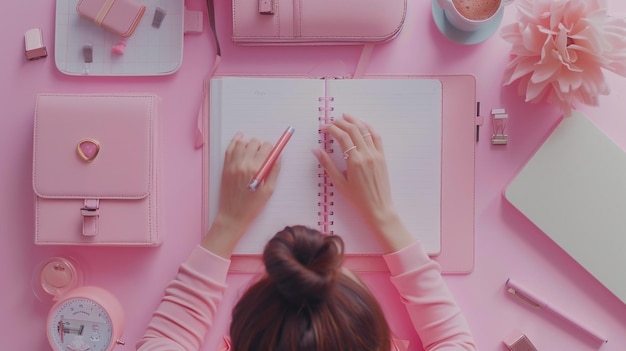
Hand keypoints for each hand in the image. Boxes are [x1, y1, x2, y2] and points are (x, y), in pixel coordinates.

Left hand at [202, 132, 279, 257]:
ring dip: (249, 143)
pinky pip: (230, 148)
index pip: (266, 148)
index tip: (273, 151)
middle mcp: (243, 164)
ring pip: (242, 143)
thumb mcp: (268, 191)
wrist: (232, 216)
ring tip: (252, 151)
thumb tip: (278, 157)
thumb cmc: (252, 206)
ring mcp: (232, 165)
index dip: (271, 148)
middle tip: (263, 154)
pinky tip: (240, 138)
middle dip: (261, 146)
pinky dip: (235, 140)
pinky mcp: (225, 167)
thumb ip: (274, 171)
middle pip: (255, 143)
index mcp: (256, 170)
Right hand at [314, 114, 414, 252]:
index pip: (342, 137)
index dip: (331, 129)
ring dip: (354, 121)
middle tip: (332, 122)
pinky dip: (369, 127)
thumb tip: (316, 150)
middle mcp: (366, 154)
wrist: (378, 208)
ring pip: (365, 130)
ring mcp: (376, 154)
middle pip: (353, 130)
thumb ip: (328, 165)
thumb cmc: (357, 199)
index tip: (324, 128)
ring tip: (345, 116)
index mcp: (354, 161)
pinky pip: (376, 137)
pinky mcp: (382, 156)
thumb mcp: (339, 183)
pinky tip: (363, 124)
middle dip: (341, 122)